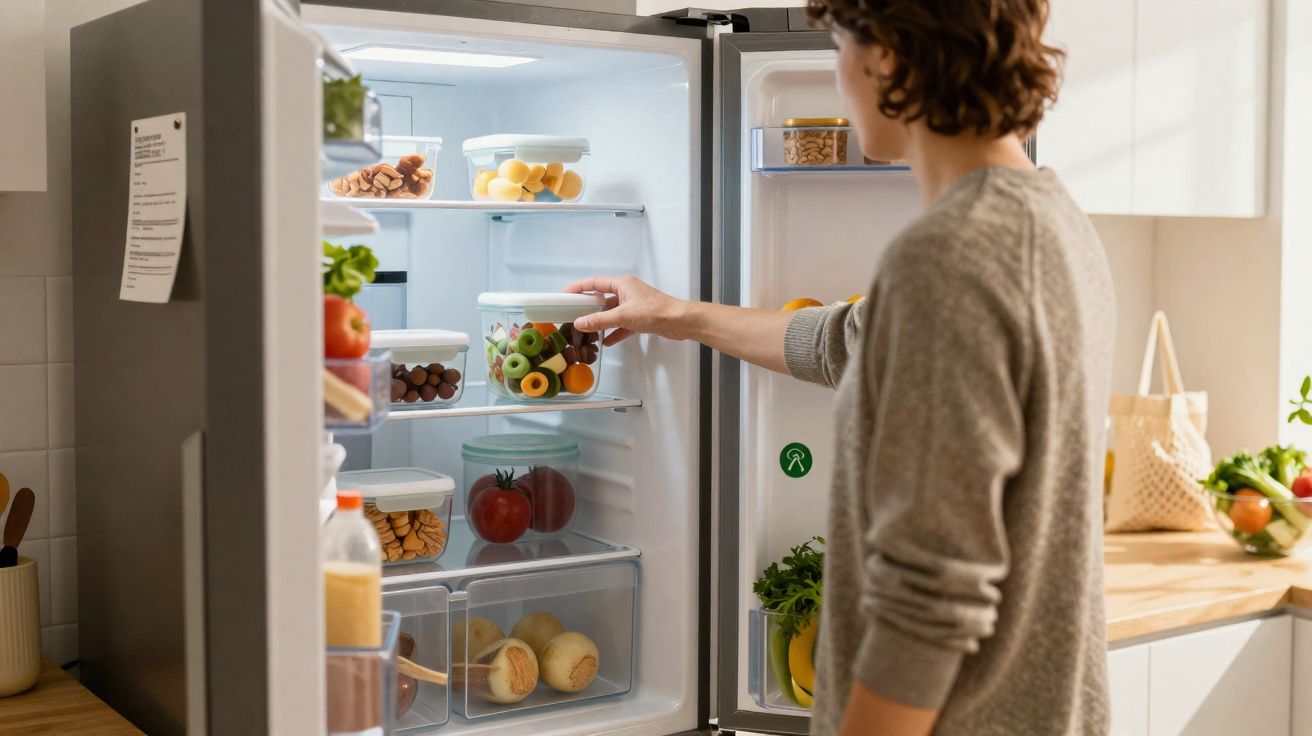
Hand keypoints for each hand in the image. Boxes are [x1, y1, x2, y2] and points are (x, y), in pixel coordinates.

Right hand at [562, 276, 691, 346]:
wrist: (679, 321)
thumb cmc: (653, 311)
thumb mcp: (622, 316)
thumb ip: (600, 320)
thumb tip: (580, 323)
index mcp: (622, 284)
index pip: (595, 282)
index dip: (579, 287)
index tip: (566, 293)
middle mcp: (628, 292)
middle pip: (603, 297)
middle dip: (590, 307)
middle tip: (574, 314)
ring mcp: (635, 305)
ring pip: (613, 312)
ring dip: (602, 321)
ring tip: (588, 330)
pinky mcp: (641, 318)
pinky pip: (623, 324)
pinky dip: (615, 331)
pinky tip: (607, 341)